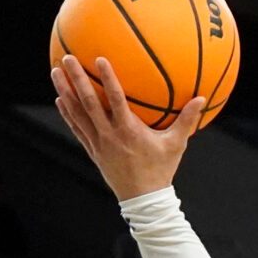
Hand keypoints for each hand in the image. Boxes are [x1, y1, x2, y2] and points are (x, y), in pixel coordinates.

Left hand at [49, 53, 207, 201]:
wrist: (143, 199)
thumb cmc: (161, 170)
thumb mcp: (176, 145)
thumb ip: (187, 120)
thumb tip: (202, 99)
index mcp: (129, 131)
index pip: (115, 99)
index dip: (107, 78)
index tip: (99, 58)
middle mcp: (109, 135)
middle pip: (88, 103)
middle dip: (76, 79)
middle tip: (66, 58)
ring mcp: (98, 143)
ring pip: (77, 114)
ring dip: (65, 92)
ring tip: (55, 73)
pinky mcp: (93, 151)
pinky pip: (77, 129)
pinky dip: (68, 114)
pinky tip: (60, 100)